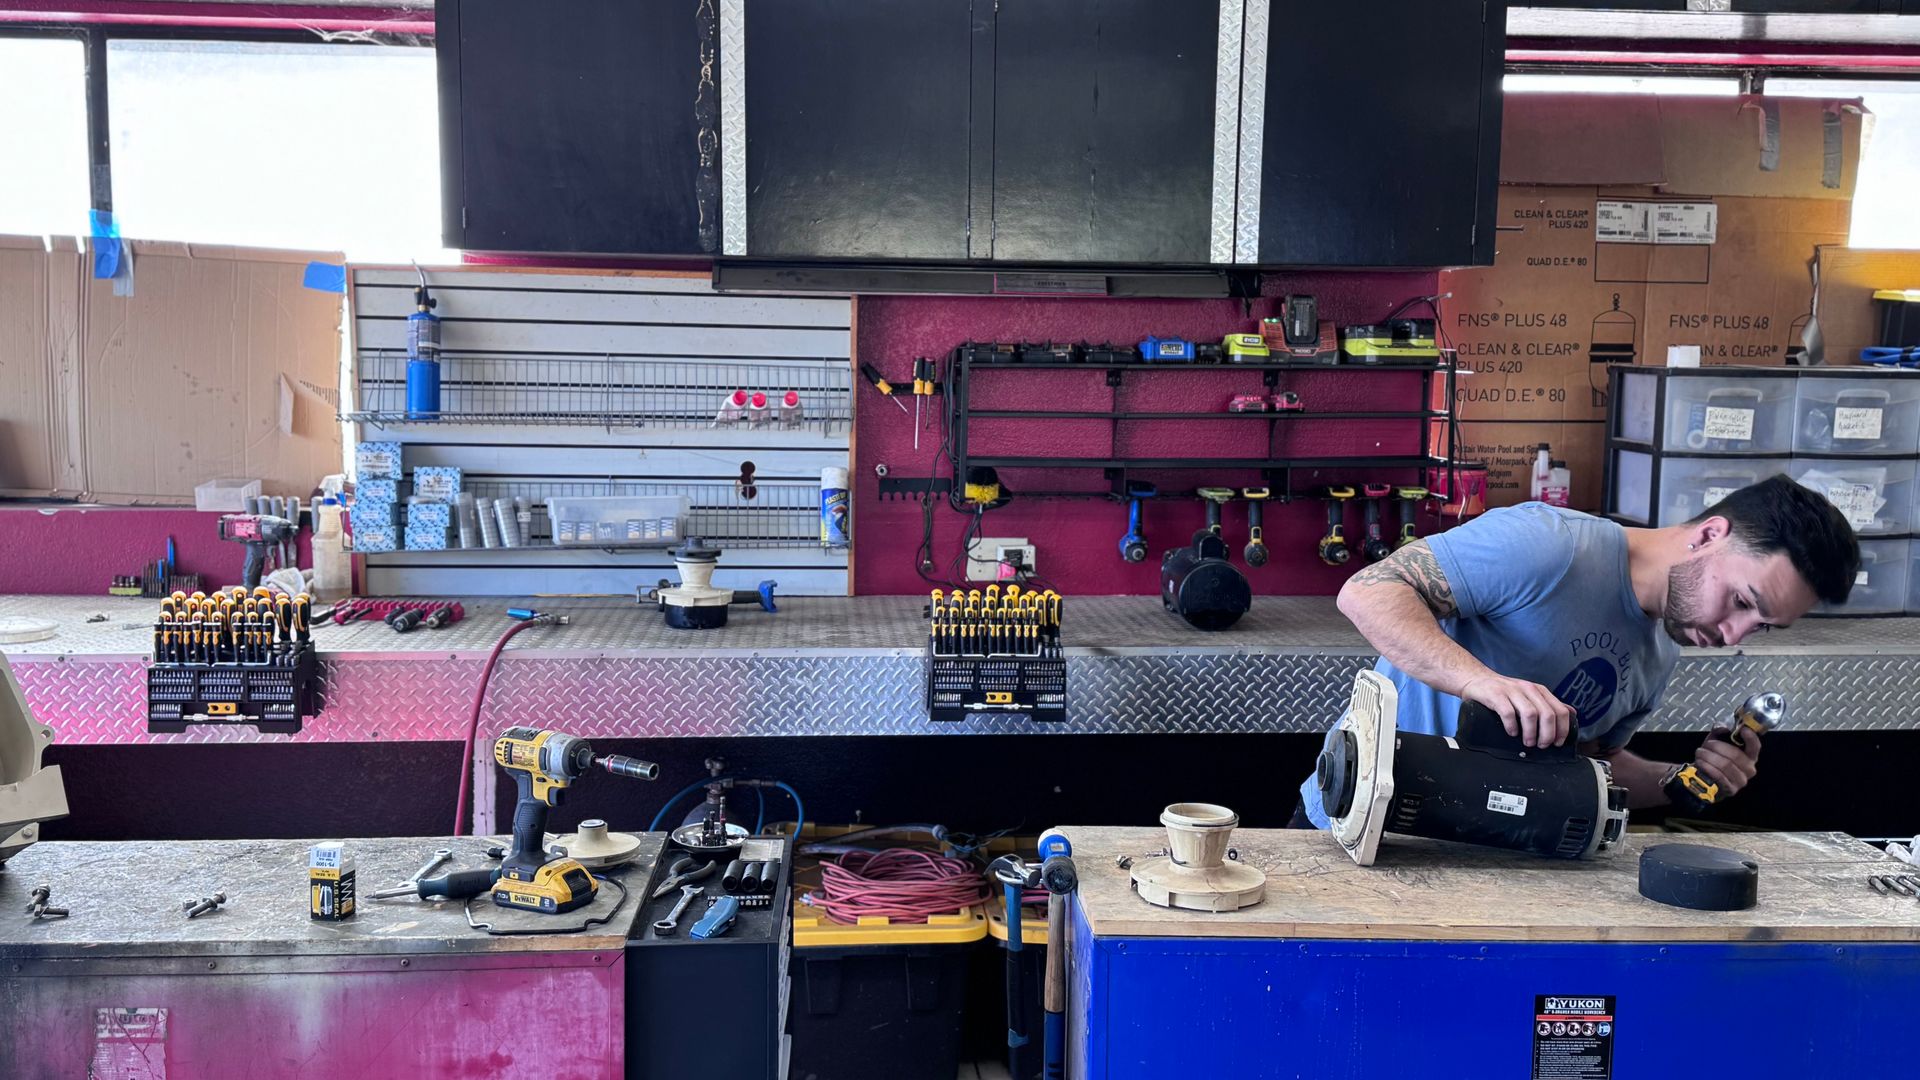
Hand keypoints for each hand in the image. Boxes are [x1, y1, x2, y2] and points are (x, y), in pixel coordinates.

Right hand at [1460, 674, 1574, 748]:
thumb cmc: (1504, 693)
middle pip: (1547, 714)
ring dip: (1531, 732)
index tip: (1557, 743)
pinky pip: (1508, 712)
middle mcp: (1528, 689)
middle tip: (1541, 745)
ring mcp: (1512, 691)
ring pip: (1530, 714)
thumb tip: (1572, 713)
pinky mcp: (1495, 695)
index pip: (1560, 711)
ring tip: (1528, 742)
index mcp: (1540, 691)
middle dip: (1547, 734)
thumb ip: (1549, 704)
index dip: (1562, 729)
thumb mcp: (1529, 696)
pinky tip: (1511, 733)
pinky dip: (1512, 726)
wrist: (1477, 680)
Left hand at [1694, 726, 1760, 798]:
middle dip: (1718, 747)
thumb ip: (1720, 731)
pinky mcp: (1731, 789)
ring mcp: (1741, 780)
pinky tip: (1700, 763)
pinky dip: (1707, 767)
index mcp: (1749, 756)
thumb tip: (1722, 727)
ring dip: (1709, 757)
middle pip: (1735, 755)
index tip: (1743, 730)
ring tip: (1700, 753)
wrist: (1705, 776)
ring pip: (1725, 765)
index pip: (1755, 746)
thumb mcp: (1716, 741)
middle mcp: (1749, 769)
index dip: (1751, 738)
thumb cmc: (1714, 757)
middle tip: (1707, 744)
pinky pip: (1719, 775)